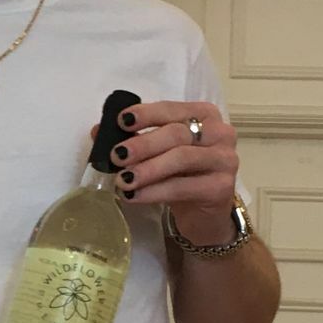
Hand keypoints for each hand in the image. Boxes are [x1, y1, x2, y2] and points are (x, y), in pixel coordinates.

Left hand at [108, 100, 240, 246]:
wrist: (203, 214)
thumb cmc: (180, 175)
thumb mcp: (158, 153)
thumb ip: (133, 137)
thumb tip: (98, 131)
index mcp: (204, 114)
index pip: (172, 109)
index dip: (146, 114)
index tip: (121, 121)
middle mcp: (220, 133)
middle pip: (177, 134)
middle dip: (143, 144)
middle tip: (116, 155)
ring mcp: (225, 160)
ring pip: (181, 159)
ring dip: (148, 169)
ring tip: (122, 180)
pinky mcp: (222, 188)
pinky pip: (183, 187)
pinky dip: (155, 191)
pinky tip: (134, 196)